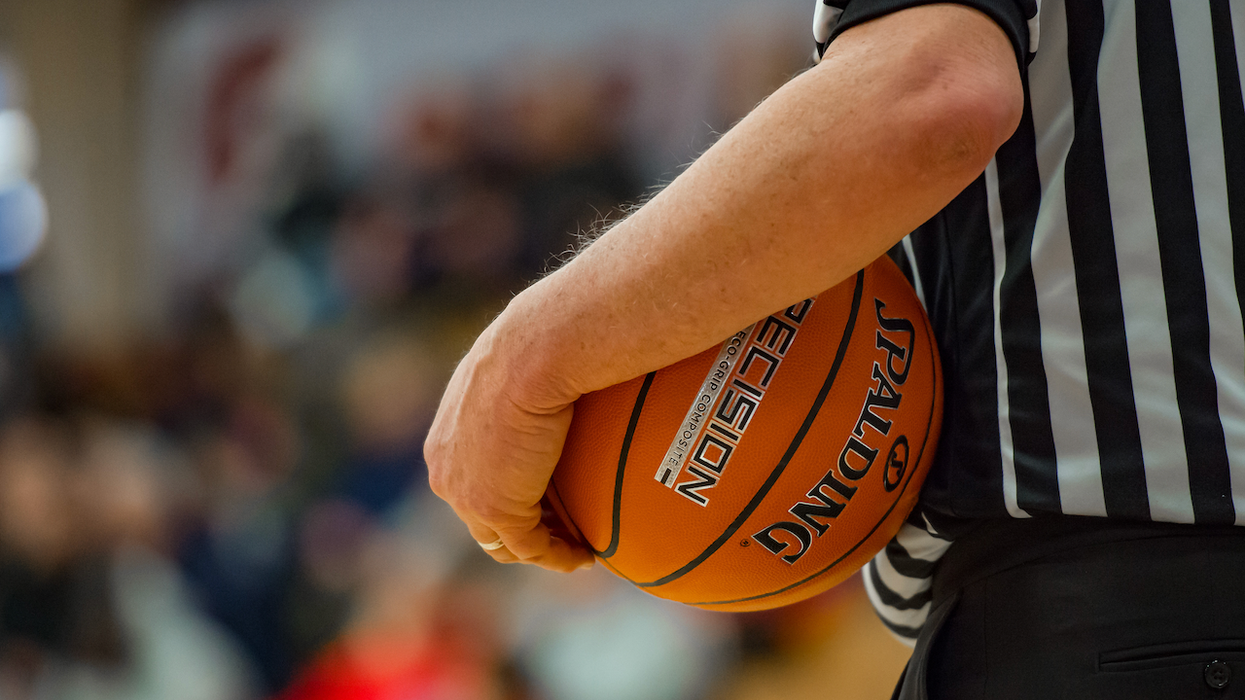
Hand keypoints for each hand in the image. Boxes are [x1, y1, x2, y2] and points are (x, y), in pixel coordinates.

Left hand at [424, 314, 595, 572]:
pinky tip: (585, 555)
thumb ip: (528, 382)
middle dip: (518, 529)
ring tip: (575, 551)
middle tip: (559, 532)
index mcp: (447, 437)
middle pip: (480, 519)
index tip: (541, 499)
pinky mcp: (498, 509)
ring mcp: (467, 495)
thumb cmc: (538, 344)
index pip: (471, 480)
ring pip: (503, 541)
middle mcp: (447, 470)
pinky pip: (532, 548)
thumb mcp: (519, 365)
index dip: (506, 494)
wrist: (534, 352)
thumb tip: (564, 372)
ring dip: (539, 550)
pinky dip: (558, 556)